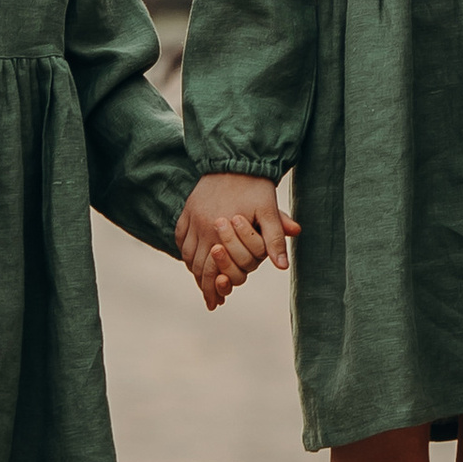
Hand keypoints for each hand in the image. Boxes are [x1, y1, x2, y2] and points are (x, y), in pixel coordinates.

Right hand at [176, 174, 299, 312]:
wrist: (235, 157)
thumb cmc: (256, 185)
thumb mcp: (269, 210)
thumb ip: (274, 238)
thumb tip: (282, 266)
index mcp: (219, 229)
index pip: (213, 270)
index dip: (215, 290)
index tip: (217, 304)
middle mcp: (201, 226)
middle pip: (197, 266)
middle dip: (203, 286)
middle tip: (210, 300)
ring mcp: (192, 218)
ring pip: (187, 254)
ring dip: (194, 270)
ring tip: (202, 283)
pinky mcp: (187, 209)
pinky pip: (180, 238)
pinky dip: (185, 252)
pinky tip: (192, 260)